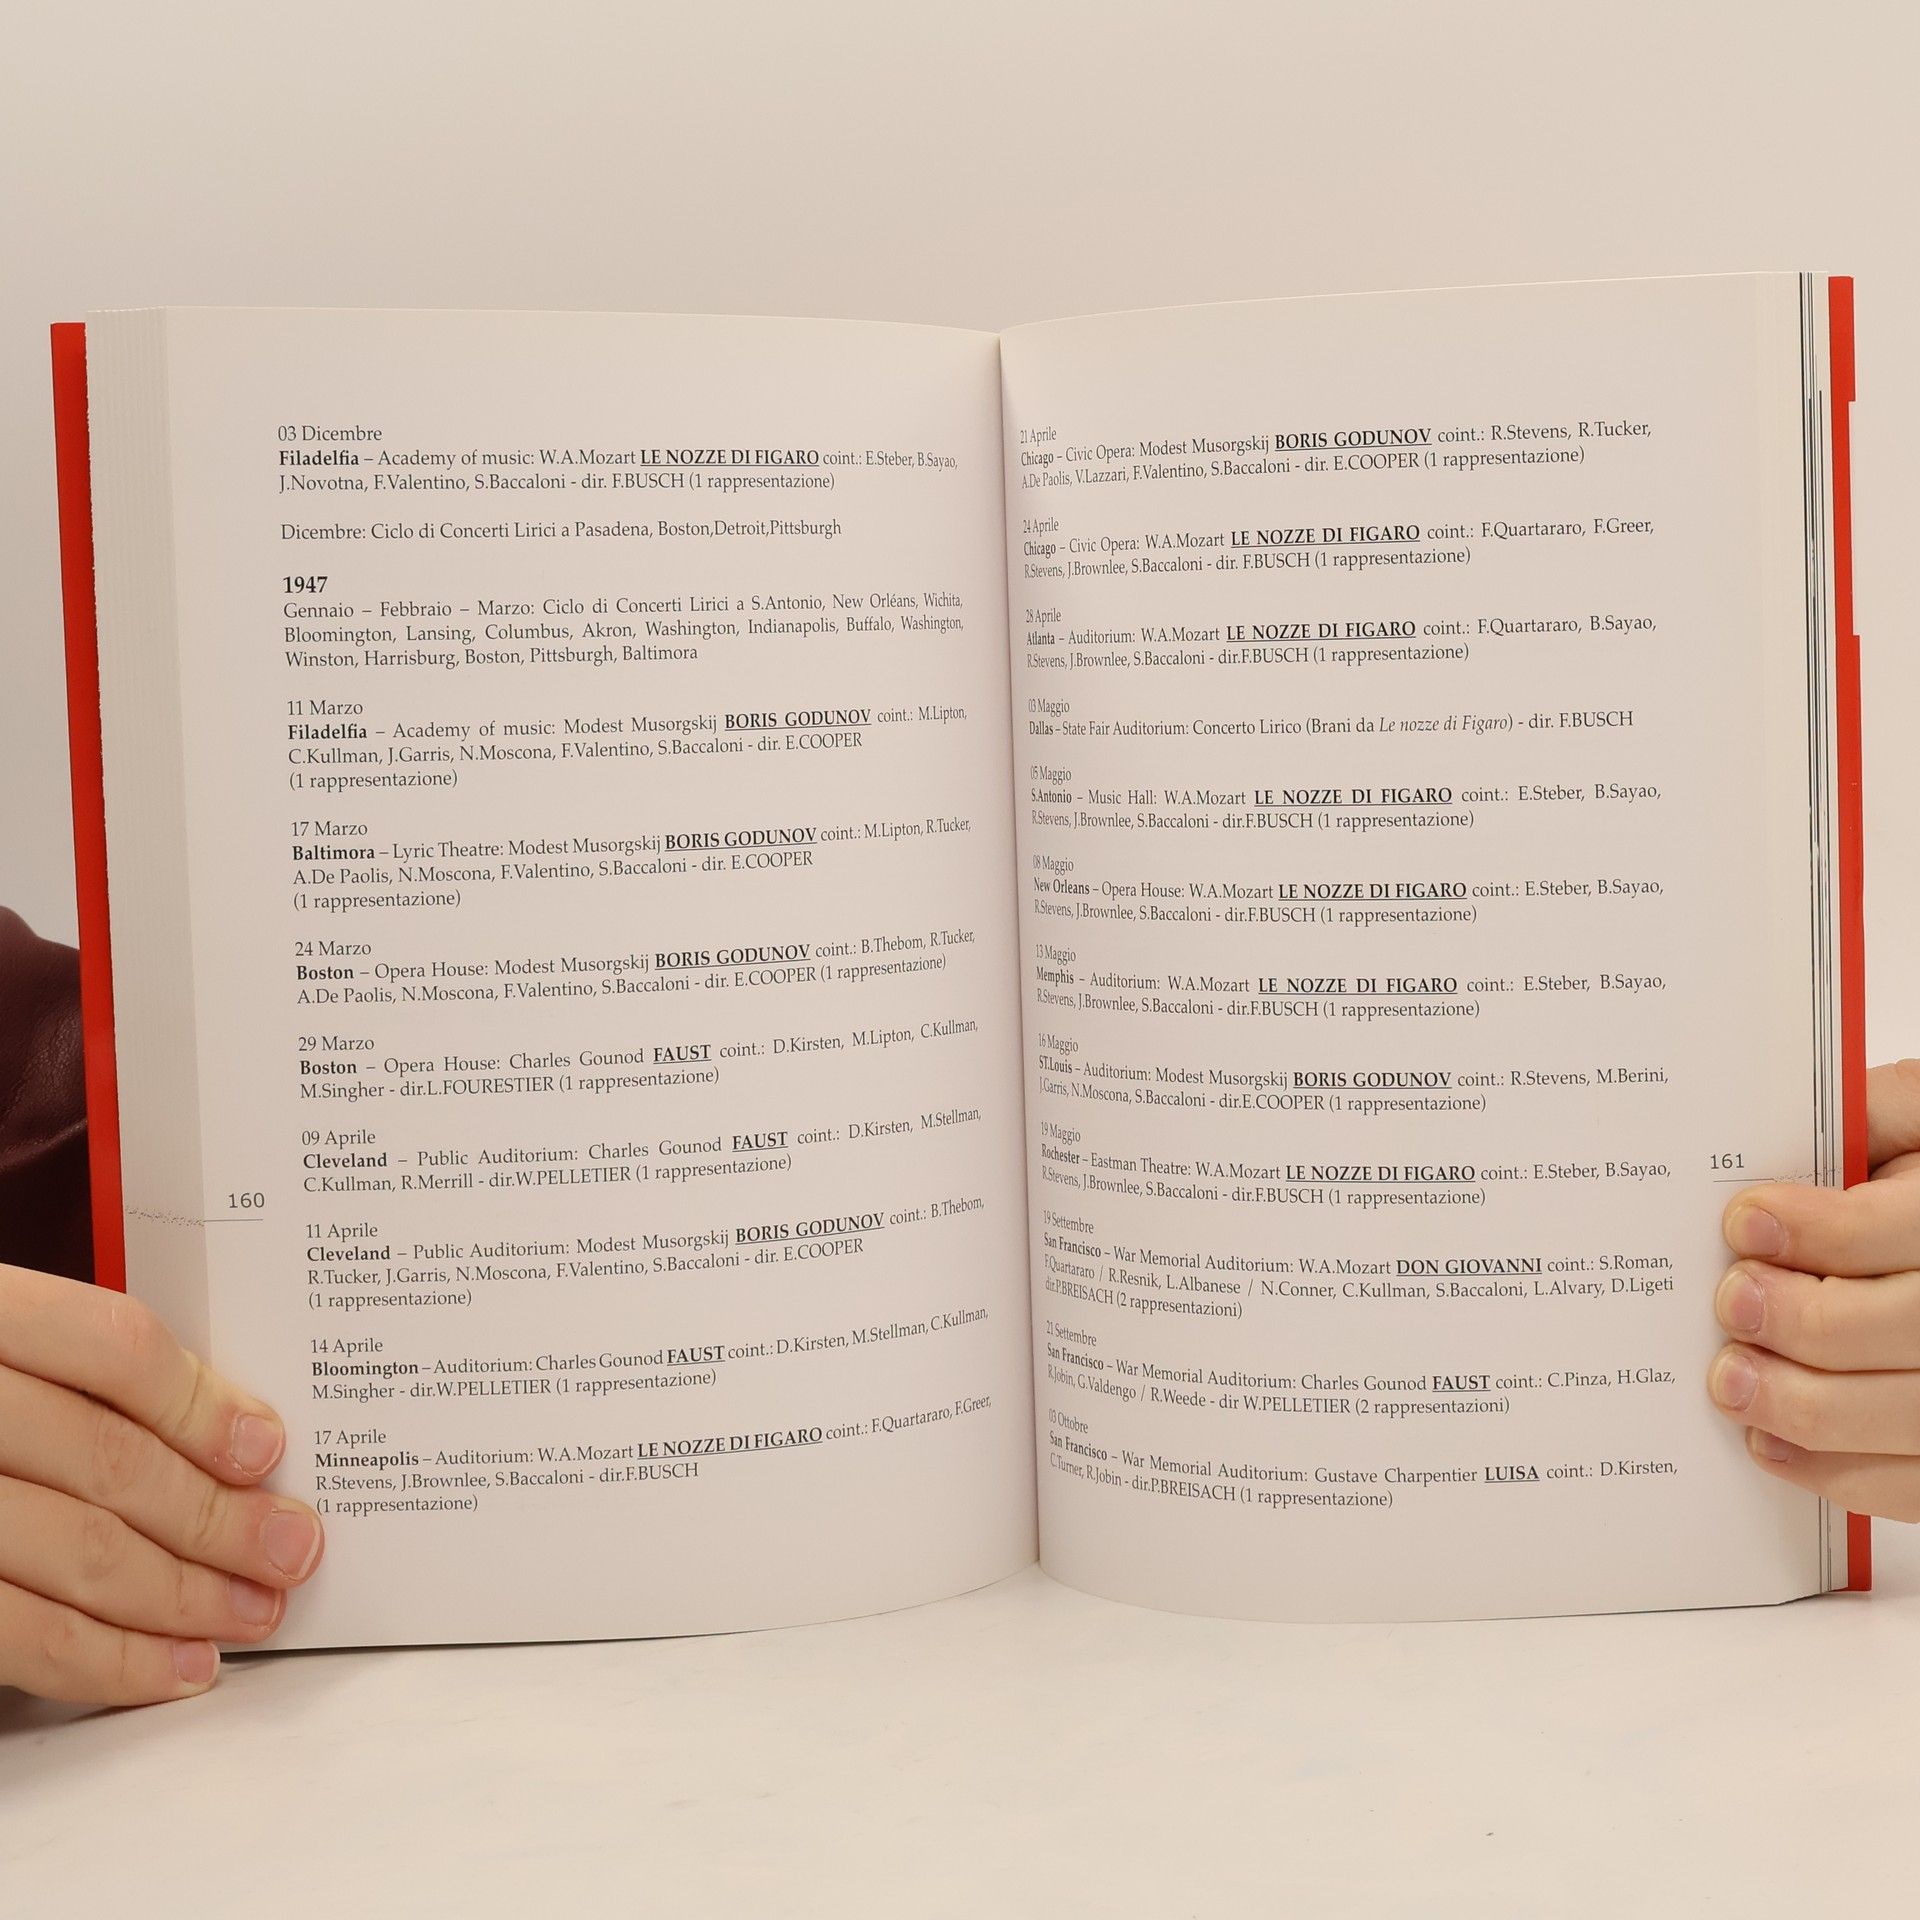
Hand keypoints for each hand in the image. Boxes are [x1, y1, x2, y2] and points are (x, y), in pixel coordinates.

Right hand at [0, 1263, 322, 1704]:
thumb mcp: (0, 1344)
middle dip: (219, 1517)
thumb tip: (229, 1436)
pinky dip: (108, 1660)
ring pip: (77, 1551)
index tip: (267, 1449)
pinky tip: (172, 1667)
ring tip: (252, 1612)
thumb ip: (78, 1374)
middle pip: (110, 1460)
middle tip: (292, 1548)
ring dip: (184, 1595)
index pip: (112, 1348)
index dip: (200, 1403)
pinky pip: (18, 1635)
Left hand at [1710, 1060, 1919, 1519]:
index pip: (1907, 1227)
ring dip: (1805, 1406)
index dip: (1821, 1230)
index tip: (1745, 1223)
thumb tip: (1772, 1128)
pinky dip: (1832, 1472)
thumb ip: (1866, 1114)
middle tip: (1732, 1302)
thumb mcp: (1916, 1123)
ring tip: (1730, 1378)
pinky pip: (1911, 1482)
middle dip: (1805, 1321)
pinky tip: (1767, 1437)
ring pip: (1909, 1415)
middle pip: (1910, 1327)